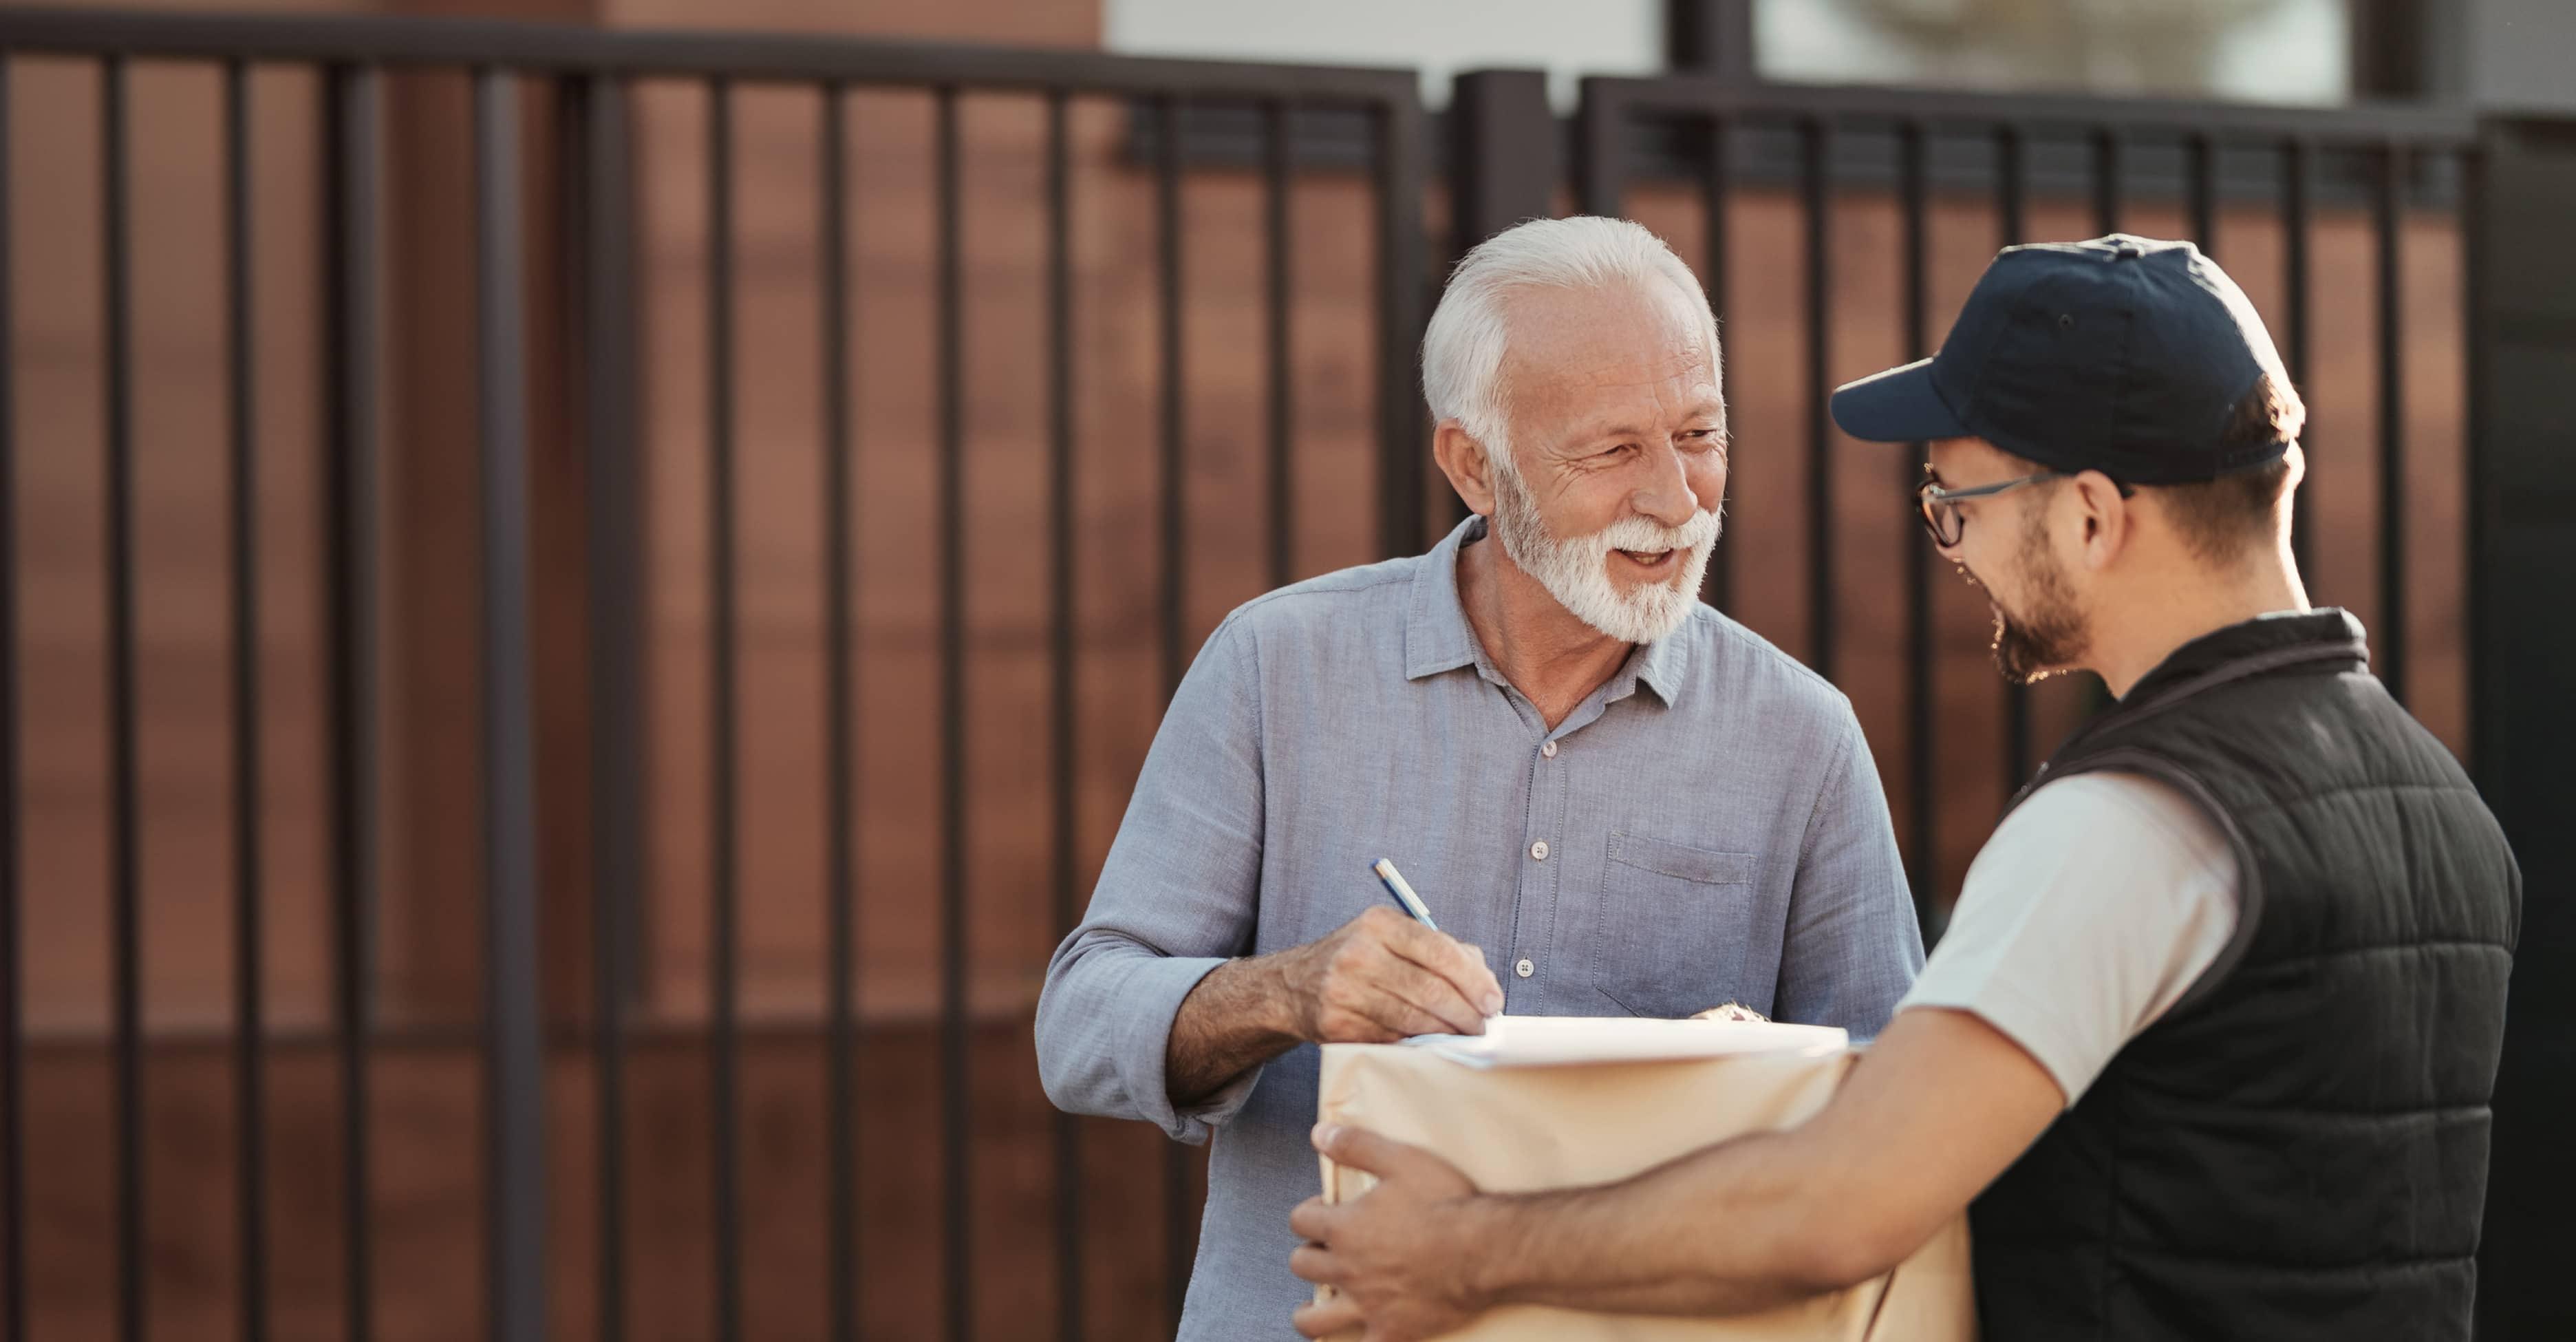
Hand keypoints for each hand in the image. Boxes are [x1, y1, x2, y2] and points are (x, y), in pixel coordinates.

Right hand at [1274, 907, 1504, 1043]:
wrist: (1295, 985)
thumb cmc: (1358, 959)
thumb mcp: (1393, 937)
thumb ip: (1442, 950)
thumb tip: (1485, 981)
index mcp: (1379, 923)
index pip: (1440, 951)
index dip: (1474, 980)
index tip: (1493, 1001)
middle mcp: (1359, 953)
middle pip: (1431, 990)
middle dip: (1466, 1013)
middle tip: (1482, 1026)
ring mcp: (1345, 991)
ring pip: (1414, 1020)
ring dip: (1447, 1033)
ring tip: (1463, 1036)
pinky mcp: (1338, 1025)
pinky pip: (1392, 1040)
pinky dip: (1417, 1044)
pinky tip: (1429, 1043)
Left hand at [1289, 1123, 1487, 1340]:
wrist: (1485, 1250)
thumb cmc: (1447, 1203)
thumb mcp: (1401, 1160)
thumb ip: (1356, 1146)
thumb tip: (1319, 1133)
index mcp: (1345, 1228)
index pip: (1301, 1221)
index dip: (1309, 1213)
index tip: (1325, 1210)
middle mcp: (1347, 1269)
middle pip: (1303, 1265)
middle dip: (1309, 1255)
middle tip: (1327, 1250)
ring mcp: (1366, 1305)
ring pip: (1314, 1318)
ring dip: (1309, 1311)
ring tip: (1315, 1306)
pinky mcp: (1391, 1332)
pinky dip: (1356, 1341)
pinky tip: (1362, 1335)